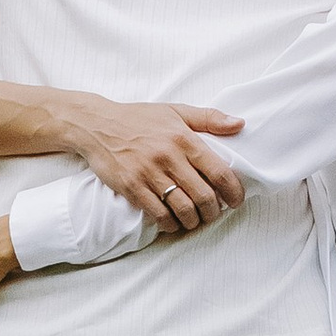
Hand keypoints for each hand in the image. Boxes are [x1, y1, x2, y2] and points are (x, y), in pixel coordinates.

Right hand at [72, 94, 245, 229]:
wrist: (96, 124)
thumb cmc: (139, 118)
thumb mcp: (175, 111)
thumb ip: (209, 118)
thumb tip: (239, 125)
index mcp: (183, 138)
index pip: (218, 171)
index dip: (233, 191)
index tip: (236, 200)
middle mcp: (168, 156)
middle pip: (203, 196)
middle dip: (214, 212)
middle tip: (214, 214)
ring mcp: (148, 173)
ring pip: (182, 209)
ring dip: (193, 221)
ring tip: (195, 220)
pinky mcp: (131, 187)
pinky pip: (158, 214)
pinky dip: (170, 224)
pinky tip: (173, 223)